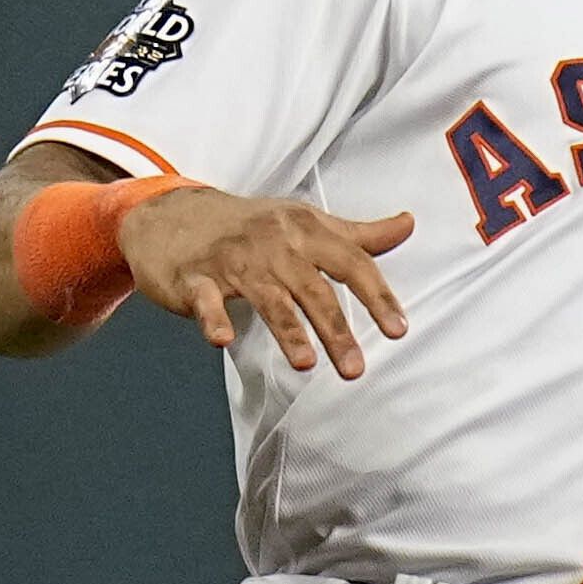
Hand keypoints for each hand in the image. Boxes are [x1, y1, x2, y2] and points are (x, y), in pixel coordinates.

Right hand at [117, 187, 413, 377]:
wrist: (174, 214)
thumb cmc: (253, 224)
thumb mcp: (308, 222)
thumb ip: (359, 234)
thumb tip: (408, 224)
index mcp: (306, 230)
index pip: (351, 263)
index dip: (377, 296)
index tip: (398, 330)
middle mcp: (274, 244)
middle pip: (314, 289)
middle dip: (337, 330)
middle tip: (355, 369)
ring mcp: (234, 261)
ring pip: (268, 299)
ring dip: (288, 332)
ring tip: (307, 364)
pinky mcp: (196, 280)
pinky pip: (206, 301)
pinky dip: (213, 319)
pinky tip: (221, 340)